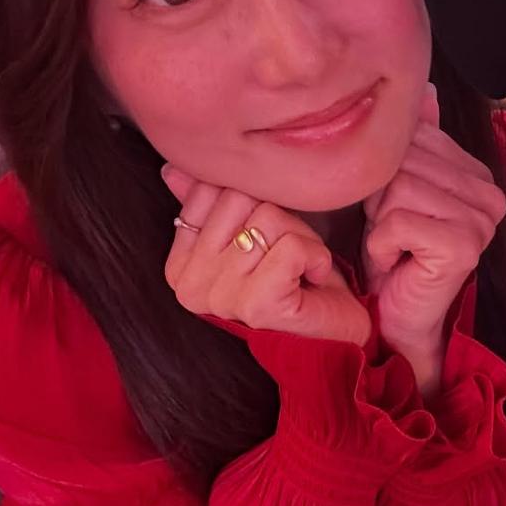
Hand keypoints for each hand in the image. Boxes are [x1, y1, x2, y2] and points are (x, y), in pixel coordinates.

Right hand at [162, 167, 369, 344]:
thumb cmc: (295, 285)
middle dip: (280, 219)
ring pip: (270, 218)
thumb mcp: (252, 236)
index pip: (210, 191)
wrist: (333, 336)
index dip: (254, 203)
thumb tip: (172, 169)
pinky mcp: (258, 304)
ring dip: (302, 239)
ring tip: (300, 271)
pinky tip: (314, 280)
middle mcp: (190, 286)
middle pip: (240, 199)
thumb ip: (211, 206)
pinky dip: (317, 256)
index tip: (266, 242)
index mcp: (179, 267)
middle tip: (289, 258)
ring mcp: (221, 298)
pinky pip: (292, 246)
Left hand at [363, 84, 505, 393]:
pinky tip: (395, 265)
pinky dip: (380, 247)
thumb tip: (427, 90)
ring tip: (395, 250)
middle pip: (403, 162)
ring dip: (379, 225)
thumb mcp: (399, 191)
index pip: (415, 139)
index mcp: (480, 175)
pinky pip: (395, 222)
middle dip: (381, 201)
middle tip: (395, 237)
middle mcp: (490, 195)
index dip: (388, 176)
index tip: (400, 214)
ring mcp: (481, 221)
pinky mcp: (462, 245)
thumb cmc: (397, 257)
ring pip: (396, 190)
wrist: (402, 320)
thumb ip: (418, 143)